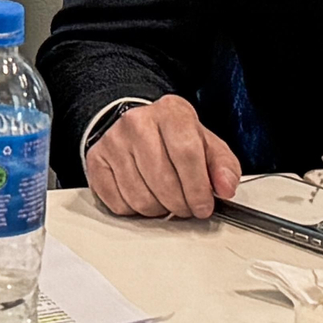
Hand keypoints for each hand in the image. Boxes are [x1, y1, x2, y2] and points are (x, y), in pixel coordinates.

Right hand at [87, 95, 241, 218]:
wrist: (136, 125)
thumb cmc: (173, 137)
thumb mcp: (205, 143)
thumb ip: (222, 165)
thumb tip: (226, 188)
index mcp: (171, 112)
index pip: (187, 153)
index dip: (198, 188)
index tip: (203, 206)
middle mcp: (138, 122)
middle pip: (163, 180)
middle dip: (180, 204)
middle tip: (186, 207)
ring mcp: (114, 142)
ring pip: (140, 197)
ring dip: (159, 210)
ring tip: (166, 200)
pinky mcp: (96, 162)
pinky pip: (119, 204)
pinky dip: (136, 211)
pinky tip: (145, 195)